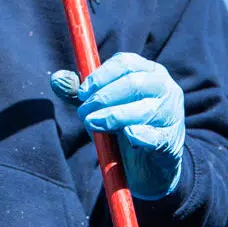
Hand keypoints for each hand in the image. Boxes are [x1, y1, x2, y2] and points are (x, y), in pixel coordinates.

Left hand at [51, 53, 184, 200]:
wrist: (152, 163)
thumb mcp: (102, 106)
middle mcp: (165, 88)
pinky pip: (153, 136)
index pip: (126, 62)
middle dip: (103, 97)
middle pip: (134, 83)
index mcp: (149, 72)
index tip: (82, 92)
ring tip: (92, 124)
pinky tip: (126, 138)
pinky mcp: (170, 140)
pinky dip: (137, 135)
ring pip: (143, 109)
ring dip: (112, 117)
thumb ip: (80, 93)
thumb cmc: (126, 125)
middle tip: (83, 112)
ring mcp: (171, 114)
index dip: (100, 76)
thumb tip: (56, 79)